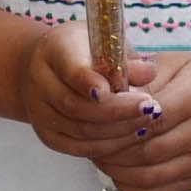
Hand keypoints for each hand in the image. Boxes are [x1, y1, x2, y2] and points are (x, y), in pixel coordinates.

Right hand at [16, 29, 149, 165]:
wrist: (47, 68)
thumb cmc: (84, 52)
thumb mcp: (104, 42)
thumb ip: (125, 58)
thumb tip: (148, 73)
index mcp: (54, 51)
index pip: (70, 69)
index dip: (91, 82)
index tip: (121, 90)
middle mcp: (40, 82)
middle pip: (76, 106)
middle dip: (118, 111)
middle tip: (150, 108)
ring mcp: (40, 113)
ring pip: (79, 131)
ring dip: (118, 131)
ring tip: (146, 123)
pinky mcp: (48, 136)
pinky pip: (79, 148)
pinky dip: (107, 146)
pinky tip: (131, 137)